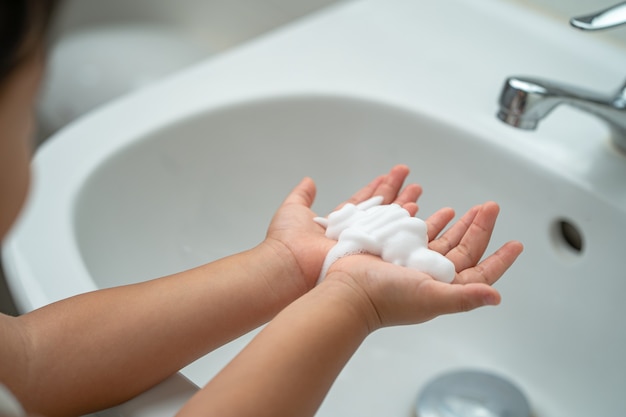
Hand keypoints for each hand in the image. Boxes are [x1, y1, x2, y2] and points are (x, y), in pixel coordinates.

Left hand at [264, 165, 420, 289]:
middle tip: (415, 183)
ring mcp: (363, 246)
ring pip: (389, 223)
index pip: (362, 203)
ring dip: (404, 207)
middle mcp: (353, 234)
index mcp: (337, 224)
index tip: (390, 175)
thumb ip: (302, 195)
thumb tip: (309, 180)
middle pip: (380, 212)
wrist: (289, 267)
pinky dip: (403, 226)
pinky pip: (389, 239)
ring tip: (418, 191)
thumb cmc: (287, 240)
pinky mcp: (369, 257)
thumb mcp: (293, 210)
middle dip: (397, 195)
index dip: (377, 189)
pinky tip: (415, 212)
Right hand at [324, 202, 522, 330]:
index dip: (500, 259)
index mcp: (444, 288)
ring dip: (458, 224)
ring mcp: (413, 264)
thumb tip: (496, 297)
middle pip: (464, 250)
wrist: (347, 290)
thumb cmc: (388, 298)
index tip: (516, 243)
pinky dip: (431, 221)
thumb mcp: (430, 296)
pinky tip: (437, 211)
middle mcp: (431, 276)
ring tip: (471, 209)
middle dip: (479, 228)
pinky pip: (420, 233)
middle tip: (490, 206)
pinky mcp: (396, 251)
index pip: (480, 272)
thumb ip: (464, 297)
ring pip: (444, 239)